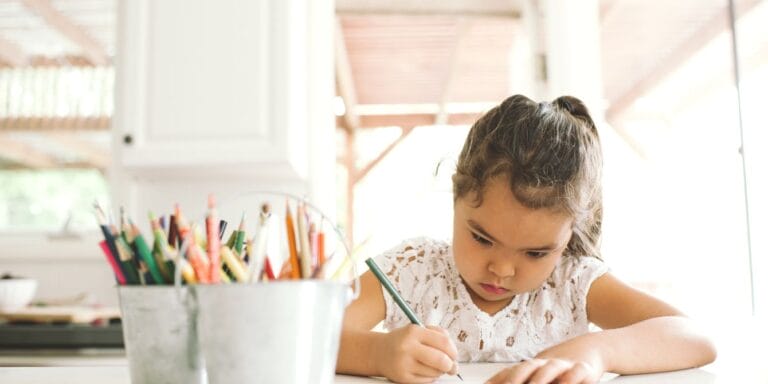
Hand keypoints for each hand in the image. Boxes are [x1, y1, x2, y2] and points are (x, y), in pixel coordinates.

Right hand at [373, 324, 458, 382]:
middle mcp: (407, 347)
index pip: (443, 341)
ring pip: (435, 372)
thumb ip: (438, 334)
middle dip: (451, 365)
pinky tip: (424, 371)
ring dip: (440, 371)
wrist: (379, 352)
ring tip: (434, 366)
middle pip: (441, 360)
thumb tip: (453, 353)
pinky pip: (427, 381)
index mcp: (413, 331)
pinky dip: (430, 377)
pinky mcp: (403, 377)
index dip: (453, 350)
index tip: (454, 355)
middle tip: (452, 366)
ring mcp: (404, 363)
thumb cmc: (403, 341)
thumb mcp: (417, 330)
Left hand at [485, 335, 604, 383]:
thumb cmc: (559, 369)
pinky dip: (570, 379)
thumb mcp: (538, 375)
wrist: (589, 348)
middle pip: (526, 368)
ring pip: (549, 369)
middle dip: (515, 379)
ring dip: (539, 379)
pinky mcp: (583, 369)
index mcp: (530, 367)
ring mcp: (563, 365)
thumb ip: (517, 378)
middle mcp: (544, 364)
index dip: (496, 380)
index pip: (509, 373)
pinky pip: (576, 372)